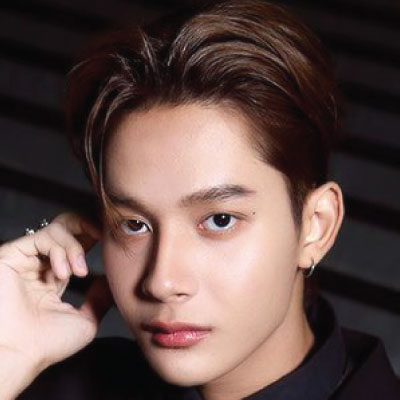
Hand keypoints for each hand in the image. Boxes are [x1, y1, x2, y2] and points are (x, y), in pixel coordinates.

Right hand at [0, 213, 113, 395]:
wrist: (19, 352)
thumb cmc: (46, 344)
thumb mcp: (85, 322)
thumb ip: (99, 299)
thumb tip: (110, 280)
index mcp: (53, 280)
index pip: (75, 247)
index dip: (93, 239)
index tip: (111, 240)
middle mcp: (40, 266)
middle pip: (66, 229)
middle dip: (87, 228)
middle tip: (102, 236)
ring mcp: (26, 260)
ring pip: (57, 230)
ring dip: (75, 248)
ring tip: (78, 272)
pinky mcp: (12, 255)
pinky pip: (42, 236)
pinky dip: (59, 249)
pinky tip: (64, 272)